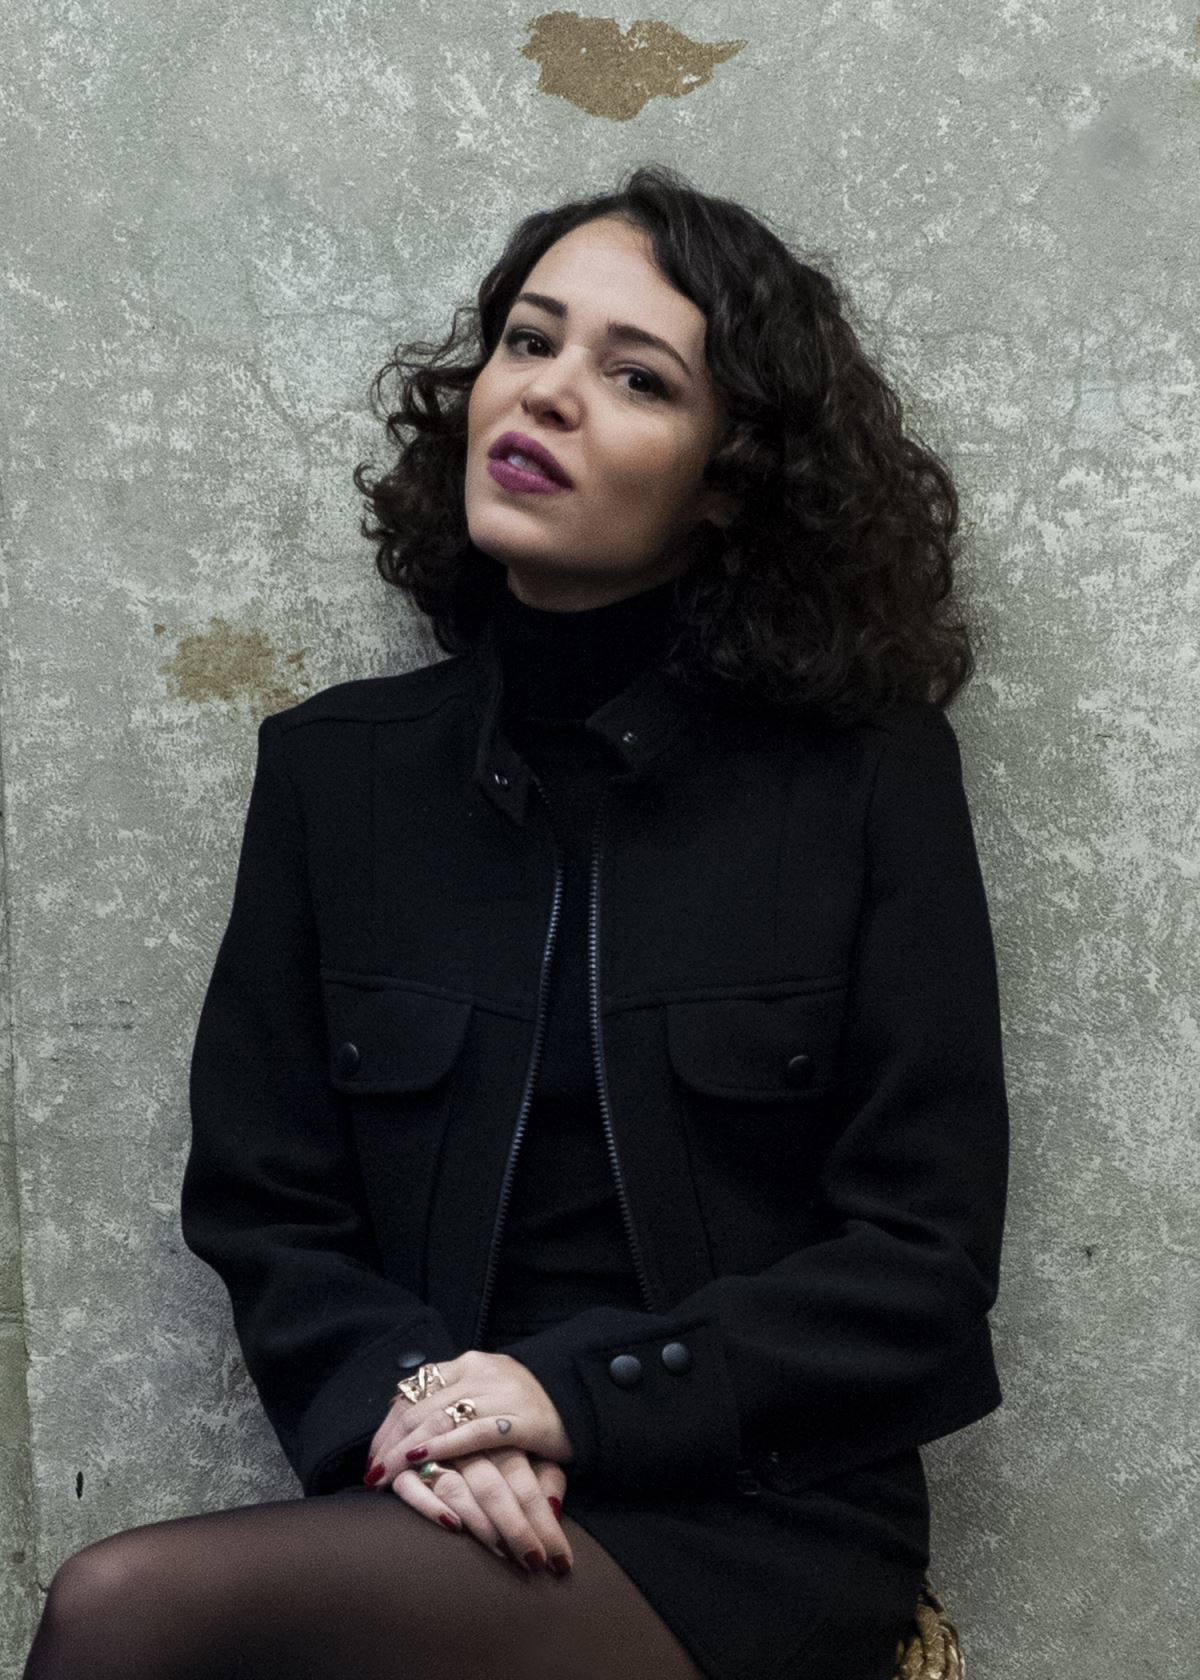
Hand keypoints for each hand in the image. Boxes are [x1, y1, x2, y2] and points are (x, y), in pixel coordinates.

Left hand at [368, 1350, 574, 1472]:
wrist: (580, 1401)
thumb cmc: (524, 1405)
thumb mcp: (484, 1392)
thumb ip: (451, 1400)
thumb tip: (404, 1422)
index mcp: (468, 1362)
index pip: (414, 1390)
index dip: (388, 1424)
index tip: (373, 1454)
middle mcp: (480, 1371)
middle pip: (420, 1406)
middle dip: (389, 1443)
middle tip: (370, 1473)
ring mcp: (501, 1392)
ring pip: (439, 1418)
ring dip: (405, 1450)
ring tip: (384, 1475)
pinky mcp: (520, 1419)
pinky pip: (472, 1433)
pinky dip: (441, 1447)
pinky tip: (418, 1461)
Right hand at [381, 1445, 573, 1575]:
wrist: (457, 1405)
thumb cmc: (506, 1435)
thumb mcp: (536, 1447)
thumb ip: (547, 1475)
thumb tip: (553, 1506)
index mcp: (503, 1430)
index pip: (525, 1481)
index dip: (543, 1521)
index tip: (561, 1560)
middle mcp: (468, 1438)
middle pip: (492, 1487)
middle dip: (516, 1529)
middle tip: (534, 1563)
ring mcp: (434, 1448)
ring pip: (455, 1488)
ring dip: (480, 1524)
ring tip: (501, 1552)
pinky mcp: (405, 1461)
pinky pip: (410, 1485)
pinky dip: (429, 1505)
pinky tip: (453, 1527)